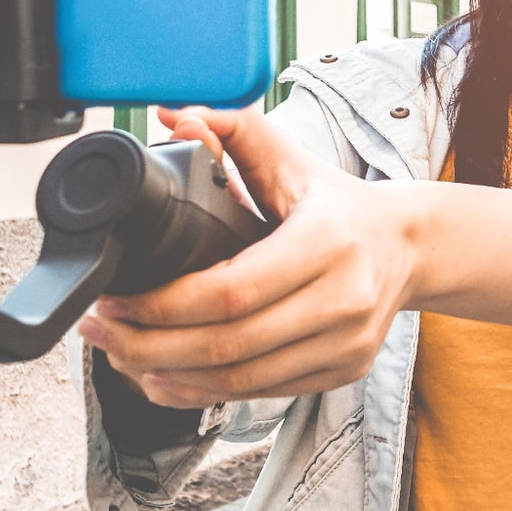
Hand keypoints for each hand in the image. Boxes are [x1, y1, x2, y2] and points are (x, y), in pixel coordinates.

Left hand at [76, 105, 421, 407]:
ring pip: (241, 380)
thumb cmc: (339, 204)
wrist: (409, 246)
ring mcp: (346, 343)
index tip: (116, 296)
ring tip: (121, 356)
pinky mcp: (344, 370)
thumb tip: (175, 116)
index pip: (232, 290)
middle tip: (102, 331)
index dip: (163, 304)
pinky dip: (205, 392)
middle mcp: (344, 298)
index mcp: (328, 240)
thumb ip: (235, 131)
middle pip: (228, 344)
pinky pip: (262, 395)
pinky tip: (165, 378)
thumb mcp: (293, 158)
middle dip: (151, 345)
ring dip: (170, 375)